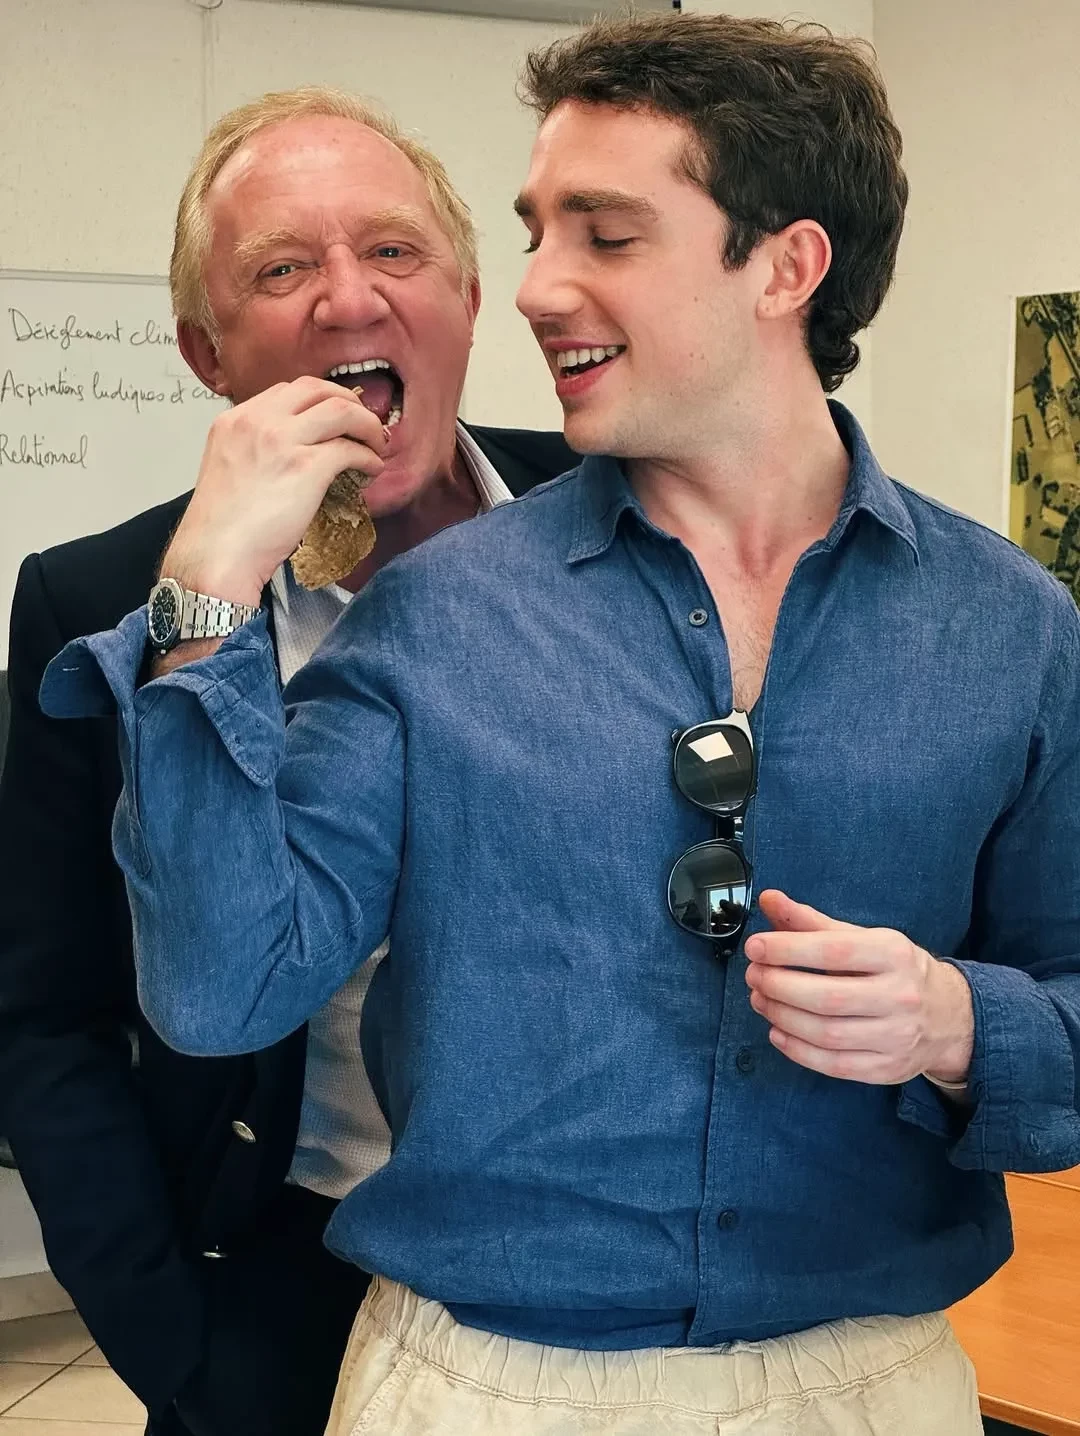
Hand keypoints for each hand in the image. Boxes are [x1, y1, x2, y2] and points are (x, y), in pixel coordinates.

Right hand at [161, 376, 385, 605]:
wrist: (217, 556)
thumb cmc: (222, 527)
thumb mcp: (229, 468)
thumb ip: (255, 449)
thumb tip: (293, 452)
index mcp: (234, 420)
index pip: (286, 390)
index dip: (319, 399)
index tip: (335, 415)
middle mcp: (257, 421)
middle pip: (316, 388)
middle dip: (348, 401)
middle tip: (363, 423)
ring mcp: (282, 441)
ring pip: (341, 410)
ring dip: (366, 424)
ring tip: (376, 444)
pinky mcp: (307, 467)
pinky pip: (350, 449)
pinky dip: (368, 457)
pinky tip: (371, 470)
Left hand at [743, 890, 973, 1085]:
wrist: (951, 1016)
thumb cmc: (897, 971)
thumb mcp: (864, 938)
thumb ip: (812, 922)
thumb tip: (769, 900)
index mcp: (893, 954)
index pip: (833, 951)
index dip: (787, 949)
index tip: (756, 947)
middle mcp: (900, 996)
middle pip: (826, 997)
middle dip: (779, 986)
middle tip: (754, 976)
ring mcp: (897, 1037)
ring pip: (827, 1034)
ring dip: (782, 1017)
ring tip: (760, 999)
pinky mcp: (888, 1069)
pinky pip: (834, 1065)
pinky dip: (798, 1051)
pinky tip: (778, 1032)